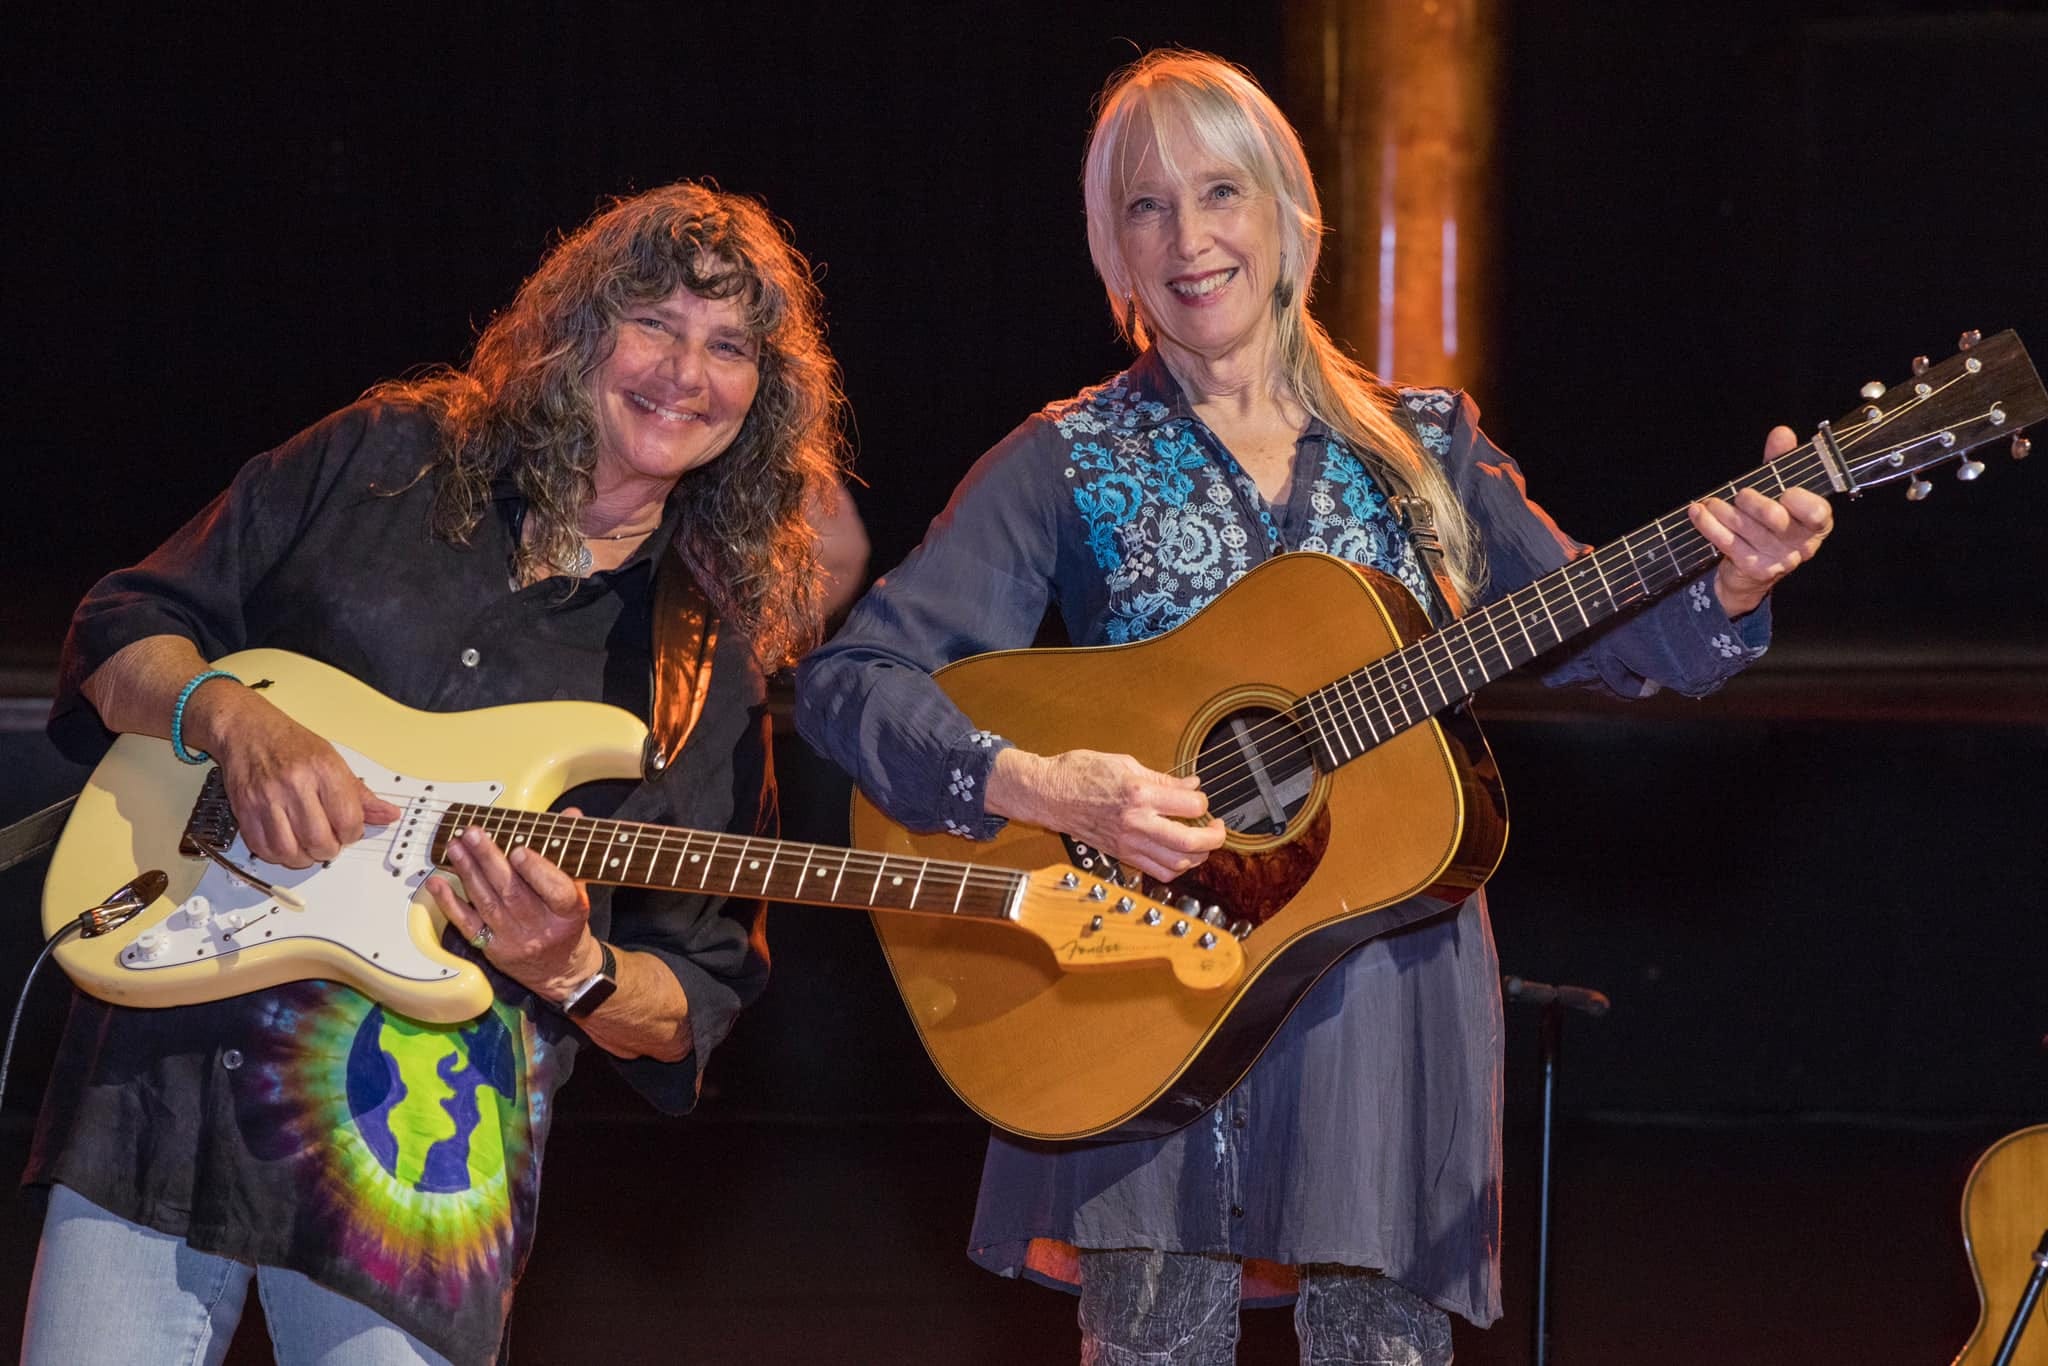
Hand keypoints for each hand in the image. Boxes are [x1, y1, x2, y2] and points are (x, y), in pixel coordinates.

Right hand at [201, 686, 402, 867]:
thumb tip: (389, 814)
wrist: (248, 730)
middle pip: (319, 839)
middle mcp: (295, 783)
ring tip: (307, 847)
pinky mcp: (244, 809)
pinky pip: (262, 848)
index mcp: (324, 769)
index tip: (349, 831)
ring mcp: (267, 797)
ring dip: (303, 858)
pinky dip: (277, 855)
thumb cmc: (292, 745)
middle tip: (329, 842)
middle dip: (329, 849)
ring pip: (289, 850)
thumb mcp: (334, 761)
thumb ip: (361, 793)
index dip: (353, 833)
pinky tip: (286, 845)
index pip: (349, 819)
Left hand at [426, 812, 602, 1001]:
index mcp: (569, 912)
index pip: (556, 891)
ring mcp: (514, 939)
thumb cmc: (567, 923)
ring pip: (488, 902)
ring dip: (468, 872)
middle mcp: (541, 928)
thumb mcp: (580, 888)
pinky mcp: (492, 948)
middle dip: (490, 860)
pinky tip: (438, 883)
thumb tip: (570, 813)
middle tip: (473, 834)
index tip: (518, 850)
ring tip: (456, 847)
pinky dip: (450, 903)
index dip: (536, 870)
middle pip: (513, 892)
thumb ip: (571, 851)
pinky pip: (468, 924)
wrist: (561, 969)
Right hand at [987, 748, 1225, 881]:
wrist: (1049, 794)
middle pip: (1191, 842)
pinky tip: (1179, 854)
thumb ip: (1163, 779)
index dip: (1203, 801)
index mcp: (1140, 793)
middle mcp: (1137, 822)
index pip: (1192, 804)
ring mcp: (1128, 842)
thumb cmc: (1081, 772)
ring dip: (1198, 855)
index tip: (1199, 798)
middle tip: (1217, 828)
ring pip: (1178, 863)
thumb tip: (1192, 785)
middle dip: (1215, 837)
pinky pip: (1157, 872)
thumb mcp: (1125, 764)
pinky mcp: (1121, 855)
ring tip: (1200, 842)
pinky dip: (1176, 867)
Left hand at [1689, 425, 1833, 616]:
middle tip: (1741, 494)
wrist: (1752, 570)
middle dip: (1753, 503)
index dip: (1800, 501)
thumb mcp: (1778, 488)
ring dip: (1723, 511)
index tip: (1786, 491)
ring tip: (1711, 502)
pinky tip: (1698, 512)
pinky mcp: (1754, 568)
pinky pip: (1727, 542)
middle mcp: (1802, 543)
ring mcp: (1779, 559)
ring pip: (1746, 529)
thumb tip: (1782, 433)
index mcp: (1817, 522)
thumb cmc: (1770, 520)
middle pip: (1775, 519)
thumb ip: (1781, 461)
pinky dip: (1709, 525)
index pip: (1816, 511)